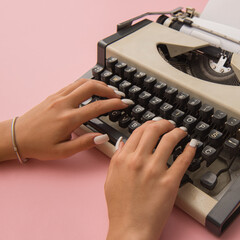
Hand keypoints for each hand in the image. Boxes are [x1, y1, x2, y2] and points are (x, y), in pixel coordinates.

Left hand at [9, 79, 129, 160]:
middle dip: (109, 89)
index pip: (98, 107)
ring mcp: (58, 97)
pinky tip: (90, 89)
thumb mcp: (63, 151)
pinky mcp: (54, 95)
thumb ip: (85, 143)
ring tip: (108, 90)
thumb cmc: (38, 145)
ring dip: (98, 84)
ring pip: (82, 82)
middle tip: (118, 95)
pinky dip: (86, 84)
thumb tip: (102, 136)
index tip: (125, 103)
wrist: (17, 136)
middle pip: (91, 87)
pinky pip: (73, 84)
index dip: (115, 104)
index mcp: (68, 119)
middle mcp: (64, 104)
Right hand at [105, 120, 195, 239]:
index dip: (150, 124)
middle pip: (154, 130)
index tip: (156, 124)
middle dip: (165, 123)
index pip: (139, 131)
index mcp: (123, 159)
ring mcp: (154, 170)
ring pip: (170, 140)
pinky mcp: (169, 182)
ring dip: (178, 132)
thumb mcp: (110, 178)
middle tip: (170, 124)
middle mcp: (138, 161)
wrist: (130, 228)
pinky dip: (189, 149)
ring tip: (182, 132)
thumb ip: (116, 157)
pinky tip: (192, 145)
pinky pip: (183, 159)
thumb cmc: (120, 207)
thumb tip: (122, 142)